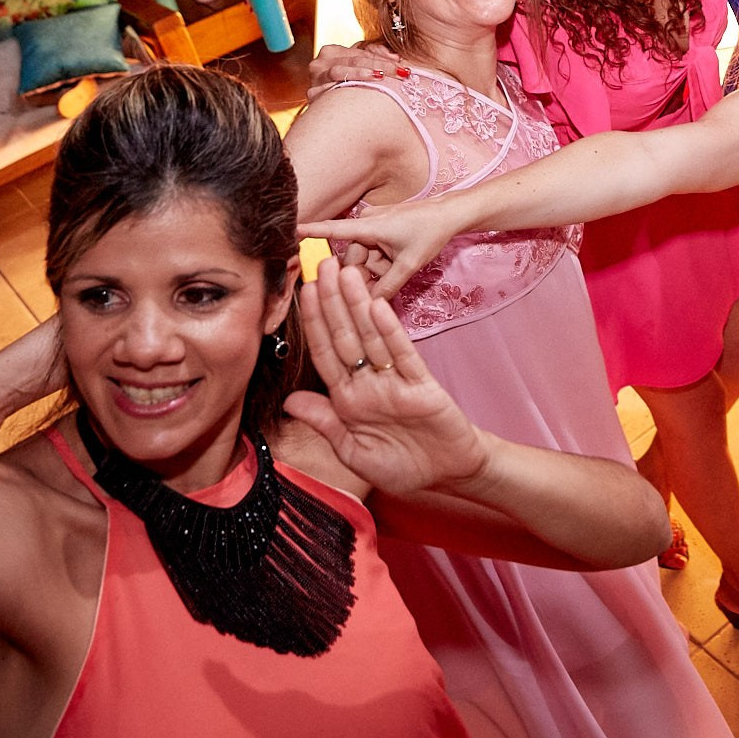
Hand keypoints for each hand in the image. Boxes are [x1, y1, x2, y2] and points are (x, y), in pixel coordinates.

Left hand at [283, 266, 486, 494]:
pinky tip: (378, 307)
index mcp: (348, 398)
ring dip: (358, 304)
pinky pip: (402, 354)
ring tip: (347, 271)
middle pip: (345, 335)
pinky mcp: (422, 385)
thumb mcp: (354, 453)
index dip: (313, 323)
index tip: (301, 291)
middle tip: (321, 264)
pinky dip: (390, 332)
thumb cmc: (401, 466)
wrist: (447, 474)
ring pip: (371, 337)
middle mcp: (368, 383)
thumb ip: (326, 424)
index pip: (324, 353)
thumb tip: (291, 400)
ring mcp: (395, 381)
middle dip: (331, 300)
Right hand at [298, 197, 458, 298]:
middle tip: (380, 288)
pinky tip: (396, 265)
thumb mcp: (409, 264)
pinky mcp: (381, 227)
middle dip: (363, 273)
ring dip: (375, 268)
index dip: (312, 232)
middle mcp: (368, 222)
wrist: (450, 214)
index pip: (334, 230)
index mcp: (370, 226)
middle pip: (352, 255)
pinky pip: (372, 249)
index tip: (290, 230)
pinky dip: (380, 261)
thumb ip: (387, 286)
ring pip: (363, 255)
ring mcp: (374, 223)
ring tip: (396, 273)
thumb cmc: (430, 233)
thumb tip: (367, 305)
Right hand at [306, 40, 403, 97]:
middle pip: (354, 60)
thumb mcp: (360, 70)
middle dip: (379, 65)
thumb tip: (396, 57)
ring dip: (361, 73)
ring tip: (379, 76)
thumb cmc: (346, 93)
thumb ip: (375, 58)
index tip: (403, 66)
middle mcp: (320, 63)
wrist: (325, 125)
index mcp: (332, 52)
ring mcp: (315, 79)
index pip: (362, 52)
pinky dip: (344, 89)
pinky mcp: (313, 95)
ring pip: (339, 71)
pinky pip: (330, 91)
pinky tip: (358, 93)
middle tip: (400, 72)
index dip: (384, 58)